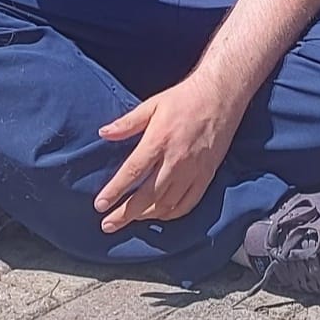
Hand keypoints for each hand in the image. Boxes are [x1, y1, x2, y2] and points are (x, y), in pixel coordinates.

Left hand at [94, 75, 243, 232]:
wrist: (220, 95)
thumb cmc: (184, 98)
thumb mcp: (152, 104)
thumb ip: (127, 123)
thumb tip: (103, 133)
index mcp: (159, 140)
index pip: (132, 172)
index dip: (114, 191)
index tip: (99, 205)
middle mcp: (176, 160)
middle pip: (146, 196)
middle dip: (125, 214)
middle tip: (108, 225)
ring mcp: (193, 170)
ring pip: (166, 204)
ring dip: (146, 216)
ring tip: (130, 220)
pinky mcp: (207, 175)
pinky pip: (188, 203)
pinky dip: (172, 214)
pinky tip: (160, 215)